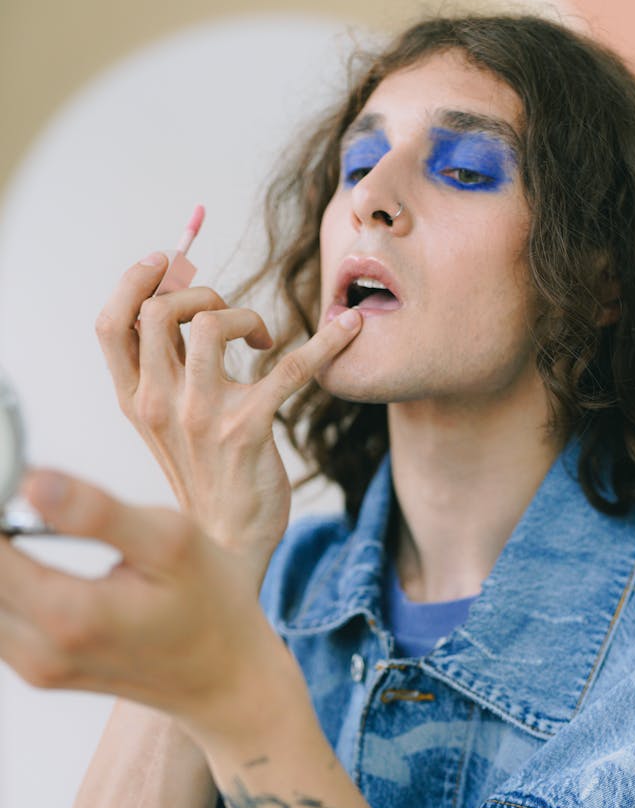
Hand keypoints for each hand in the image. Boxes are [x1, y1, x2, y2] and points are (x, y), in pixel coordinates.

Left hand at [0, 471, 307, 740]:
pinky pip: (0, 617)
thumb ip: (97, 513)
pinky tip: (31, 555)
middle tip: (21, 494)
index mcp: (69, 616)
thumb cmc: (212, 608)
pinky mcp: (40, 669)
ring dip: (5, 557)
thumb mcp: (172, 543)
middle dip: (2, 530)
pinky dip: (9, 582)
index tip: (12, 476)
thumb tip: (31, 481)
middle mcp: (40, 651)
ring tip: (27, 521)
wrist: (227, 681)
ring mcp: (37, 667)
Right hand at [95, 255, 360, 572]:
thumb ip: (165, 365)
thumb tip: (173, 291)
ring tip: (260, 338)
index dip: (135, 281)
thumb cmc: (203, 478)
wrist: (225, 546)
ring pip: (212, 324)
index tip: (165, 261)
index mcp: (134, 401)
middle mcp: (159, 404)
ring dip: (244, 313)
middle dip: (199, 292)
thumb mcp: (165, 423)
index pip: (112, 324)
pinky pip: (292, 368)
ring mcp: (201, 416)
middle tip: (226, 315)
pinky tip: (349, 329)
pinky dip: (327, 341)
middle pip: (160, 311)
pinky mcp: (249, 429)